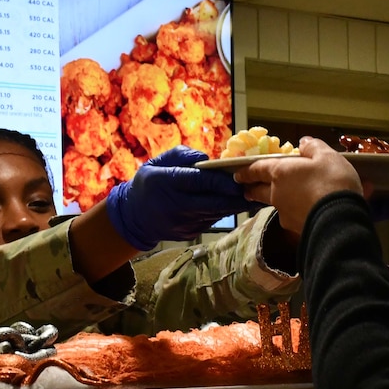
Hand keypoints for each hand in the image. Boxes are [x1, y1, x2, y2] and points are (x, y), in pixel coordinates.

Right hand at [104, 146, 247, 250]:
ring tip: (251, 196)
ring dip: (234, 205)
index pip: (201, 182)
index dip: (223, 181)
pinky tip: (233, 205)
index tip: (241, 177)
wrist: (133, 217)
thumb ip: (182, 155)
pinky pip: (210, 221)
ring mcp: (183, 223)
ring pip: (216, 213)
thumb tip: (206, 159)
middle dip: (236, 196)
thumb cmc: (148, 184)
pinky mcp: (189, 233)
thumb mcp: (158, 162)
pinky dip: (222, 212)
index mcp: (168, 183)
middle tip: (255, 188)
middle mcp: (177, 206)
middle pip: (214, 202)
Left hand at [234, 138, 361, 235]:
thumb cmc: (332, 182)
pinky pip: (293, 218)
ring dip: (277, 202)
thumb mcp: (327, 156)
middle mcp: (277, 195)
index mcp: (280, 173)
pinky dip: (297, 213)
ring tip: (285, 200)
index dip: (247, 171)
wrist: (340, 221)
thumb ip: (313, 147)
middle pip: (259, 192)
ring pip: (277, 206)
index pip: (257, 170)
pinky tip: (306, 212)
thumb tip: (303, 143)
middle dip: (252, 190)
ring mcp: (286, 215)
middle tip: (247, 191)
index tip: (237, 175)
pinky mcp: (296, 230)